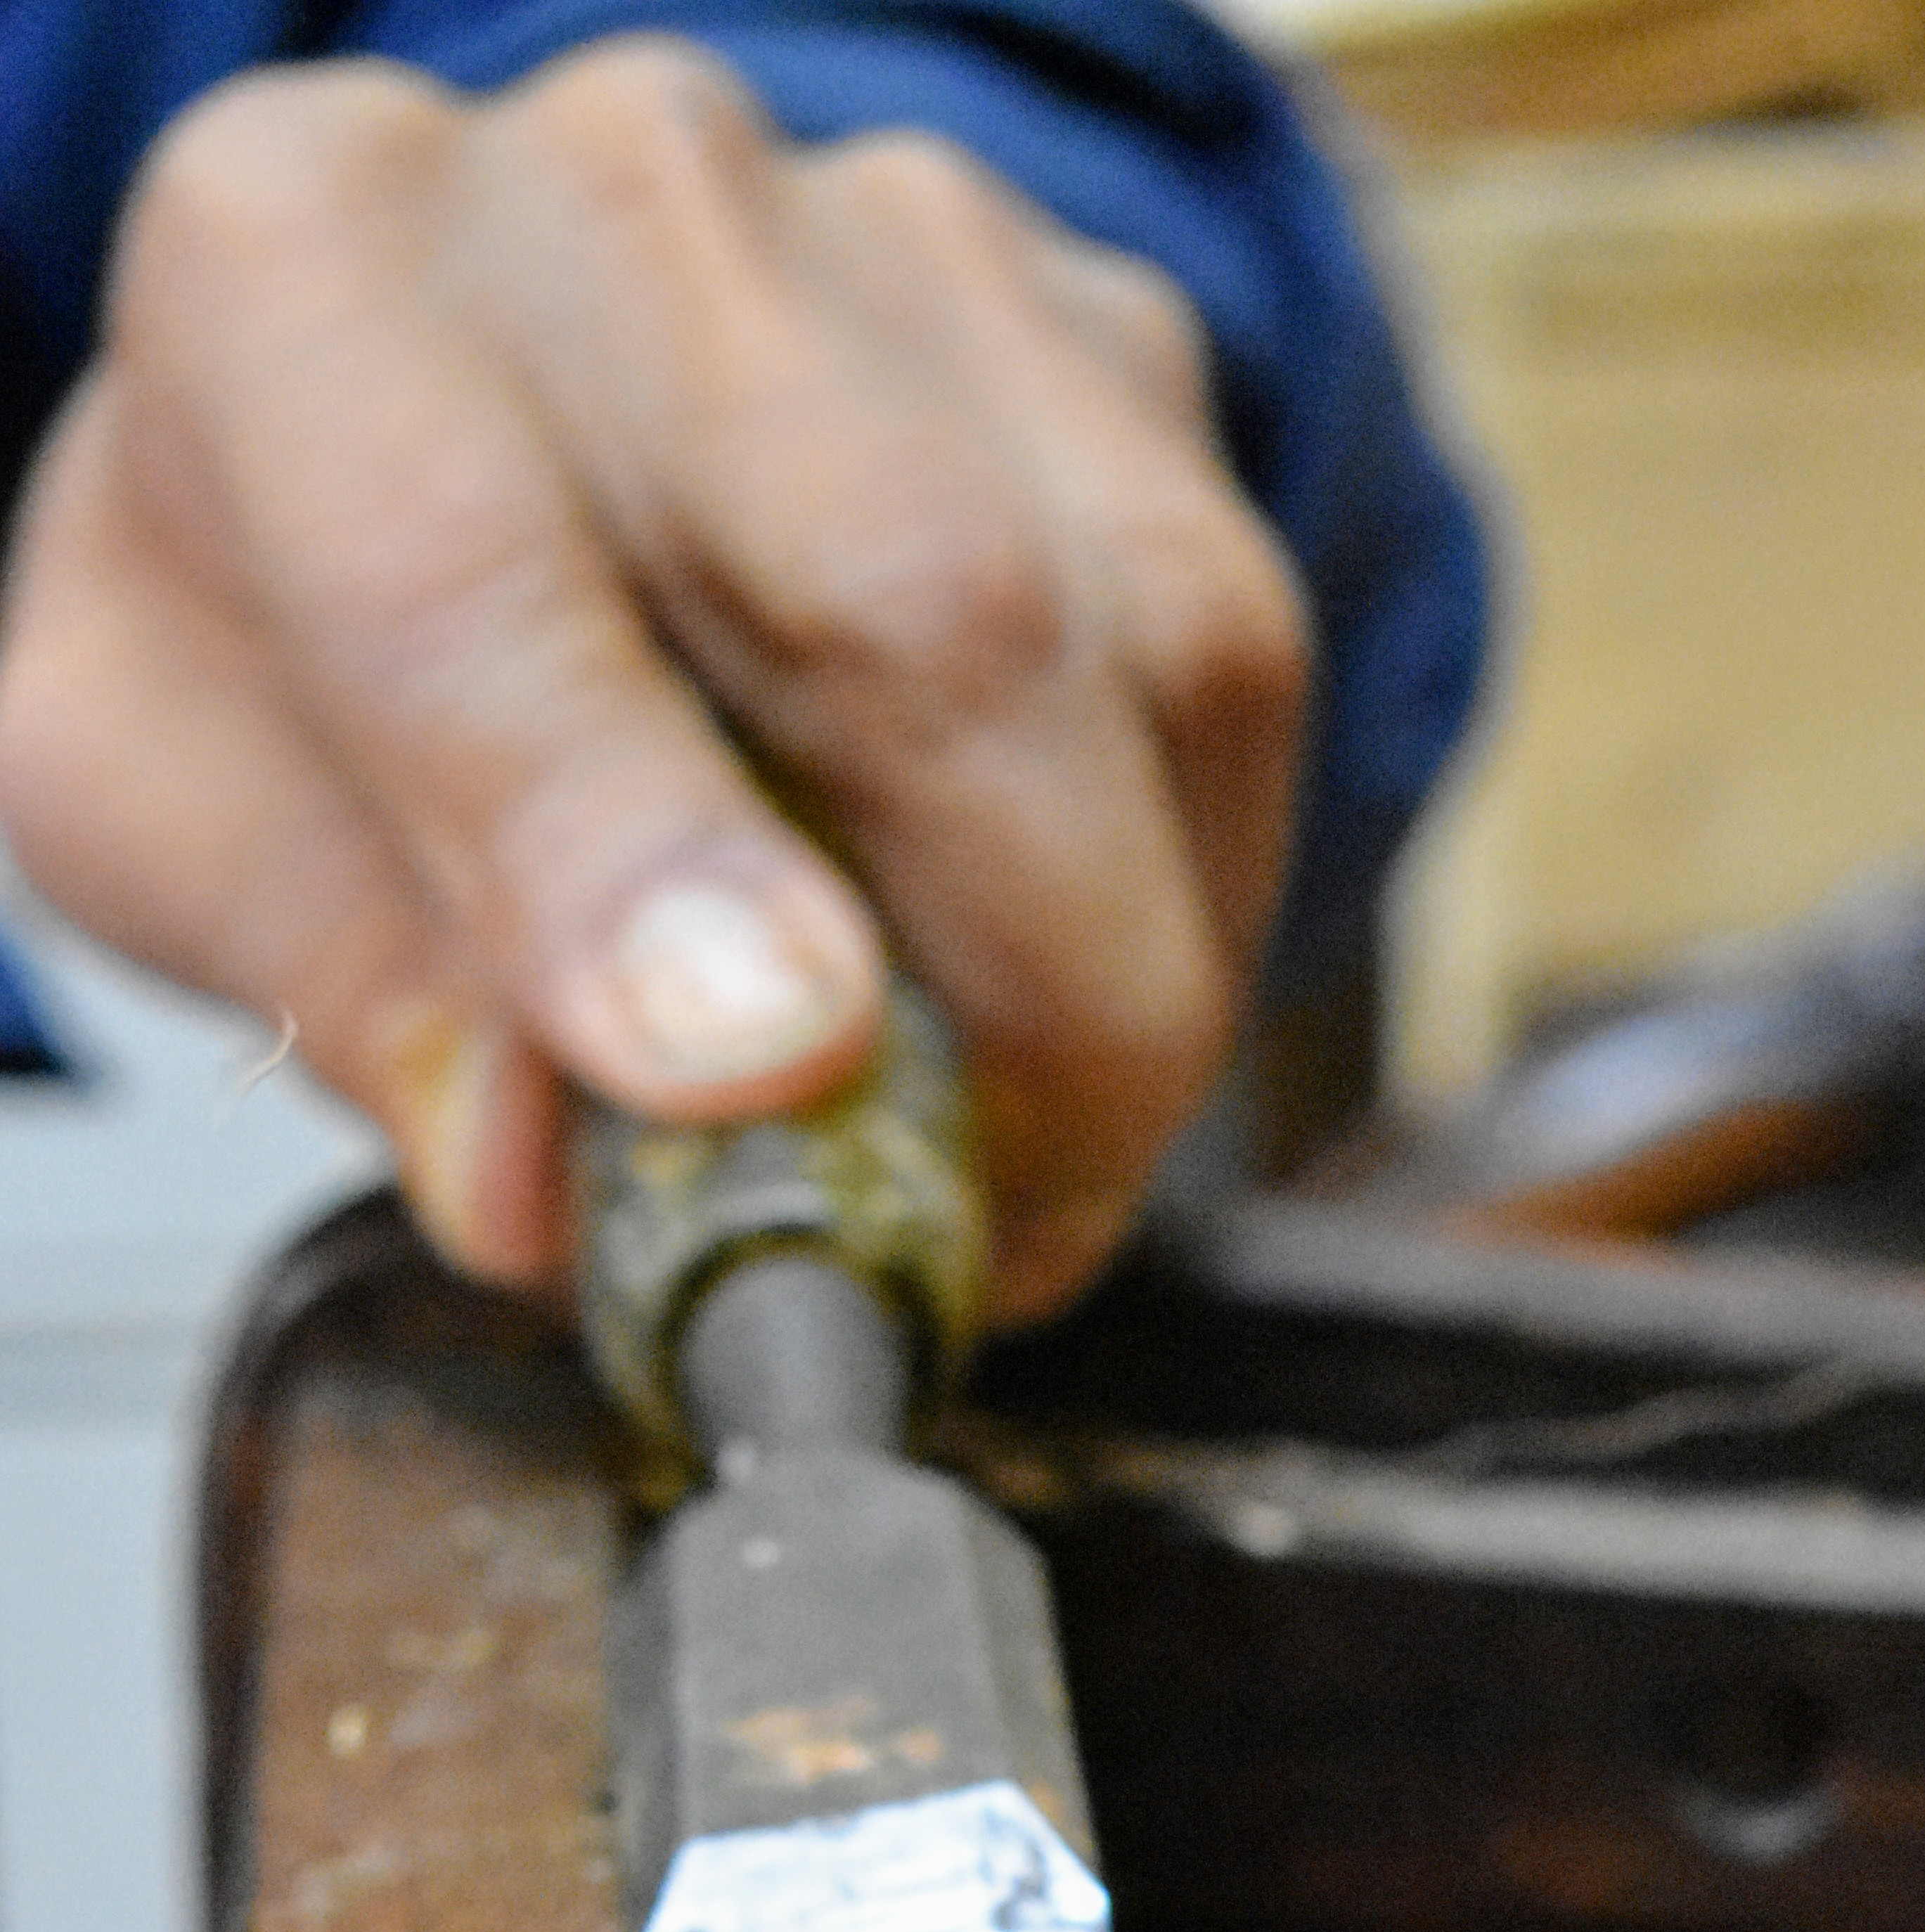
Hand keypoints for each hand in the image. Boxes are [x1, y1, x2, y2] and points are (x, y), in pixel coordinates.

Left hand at [0, 43, 1308, 1318]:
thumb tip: (547, 1183)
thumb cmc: (307, 611)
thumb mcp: (184, 804)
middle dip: (1006, 997)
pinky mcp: (1111, 342)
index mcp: (300, 278)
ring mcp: (906, 247)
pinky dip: (1185, 896)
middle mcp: (624, 205)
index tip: (750, 1077)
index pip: (463, 566)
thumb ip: (332, 975)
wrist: (472, 397)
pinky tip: (1062, 976)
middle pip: (920, 598)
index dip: (620, 854)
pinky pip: (1239, 671)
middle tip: (972, 1232)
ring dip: (1119, 982)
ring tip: (1011, 1144)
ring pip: (1148, 650)